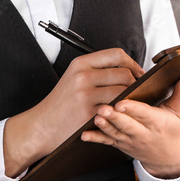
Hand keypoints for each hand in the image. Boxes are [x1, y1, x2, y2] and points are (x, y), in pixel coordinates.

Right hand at [3, 48, 142, 176]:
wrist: (41, 126)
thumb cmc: (60, 104)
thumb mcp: (74, 77)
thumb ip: (97, 70)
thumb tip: (127, 68)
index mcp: (81, 63)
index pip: (116, 54)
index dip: (132, 63)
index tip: (138, 73)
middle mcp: (83, 76)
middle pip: (124, 73)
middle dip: (135, 84)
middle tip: (137, 92)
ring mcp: (85, 94)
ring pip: (123, 92)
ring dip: (131, 99)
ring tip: (130, 104)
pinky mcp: (89, 113)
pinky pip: (115, 110)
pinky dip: (121, 112)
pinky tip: (120, 115)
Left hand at [81, 73, 179, 178]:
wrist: (166, 156)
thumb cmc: (171, 130)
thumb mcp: (179, 112)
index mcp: (157, 123)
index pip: (144, 114)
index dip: (132, 109)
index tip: (121, 103)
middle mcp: (143, 133)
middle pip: (127, 125)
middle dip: (115, 118)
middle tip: (104, 108)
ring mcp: (130, 140)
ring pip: (115, 133)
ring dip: (104, 126)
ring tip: (96, 116)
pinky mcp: (121, 144)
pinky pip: (107, 142)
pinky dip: (96, 138)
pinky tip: (85, 135)